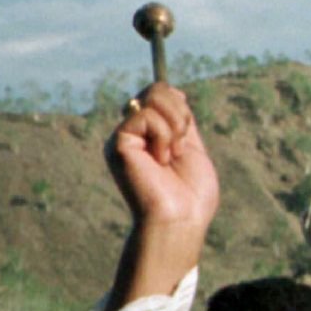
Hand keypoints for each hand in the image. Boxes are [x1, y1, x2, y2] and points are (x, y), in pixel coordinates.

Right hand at [100, 82, 219, 310]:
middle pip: (158, 89)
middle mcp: (132, 134)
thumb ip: (180, 120)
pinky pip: (147, 114)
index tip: (186, 134)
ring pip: (153, 95)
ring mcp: (123, 137)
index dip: (180, 106)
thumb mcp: (192, 148)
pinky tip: (160, 160)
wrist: (180, 221)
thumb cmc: (191, 196)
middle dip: (180, 114)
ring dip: (175, 125)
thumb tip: (175, 91)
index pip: (163, 95)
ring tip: (171, 156)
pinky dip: (164, 135)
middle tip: (180, 149)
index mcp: (149, 136)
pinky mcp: (118, 143)